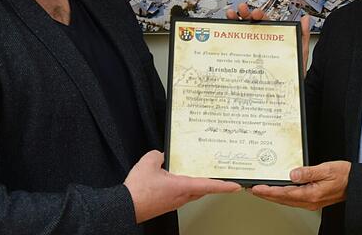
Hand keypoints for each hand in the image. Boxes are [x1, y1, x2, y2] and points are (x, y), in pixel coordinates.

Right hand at [124, 150, 240, 222]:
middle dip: (213, 184)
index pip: (209, 185)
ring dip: (198, 185)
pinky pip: (181, 194)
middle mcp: (181, 197)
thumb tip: (161, 155)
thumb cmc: (138, 190)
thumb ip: (159, 155)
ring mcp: (174, 202)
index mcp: (182, 186)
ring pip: (193, 193)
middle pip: (203, 190)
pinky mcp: (166, 204)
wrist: (125, 206)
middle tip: (221, 178)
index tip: (236, 186)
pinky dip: (185, 187)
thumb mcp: (149, 162)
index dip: (224, 185)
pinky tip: (176, 180)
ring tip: (200, 175)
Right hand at [226, 3, 311, 75]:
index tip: (256, 13)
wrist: (284, 92)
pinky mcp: (245, 61)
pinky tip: (225, 34)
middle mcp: (261, 42)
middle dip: (244, 14)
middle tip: (241, 9)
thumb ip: (302, 35)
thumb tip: (306, 19)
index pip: (265, 22)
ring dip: (235, 22)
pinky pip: (236, 49)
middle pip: (251, 24)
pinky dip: (229, 39)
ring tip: (231, 14)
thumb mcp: (299, 53)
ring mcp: (252, 50)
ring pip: (241, 34)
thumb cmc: (293, 73)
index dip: (259, 15)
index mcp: (273, 37)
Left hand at [250, 160, 350, 210]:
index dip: (268, 191)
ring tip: (260, 190)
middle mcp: (309, 201)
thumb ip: (308, 172)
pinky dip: (282, 195)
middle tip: (252, 190)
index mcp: (311, 194)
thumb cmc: (345, 176)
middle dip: (266, 195)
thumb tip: (293, 173)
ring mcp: (311, 201)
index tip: (257, 188)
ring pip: (286, 200)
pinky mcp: (312, 199)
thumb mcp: (326, 169)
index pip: (284, 193)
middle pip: (282, 199)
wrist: (357, 184)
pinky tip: (278, 191)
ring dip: (272, 196)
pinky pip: (293, 199)